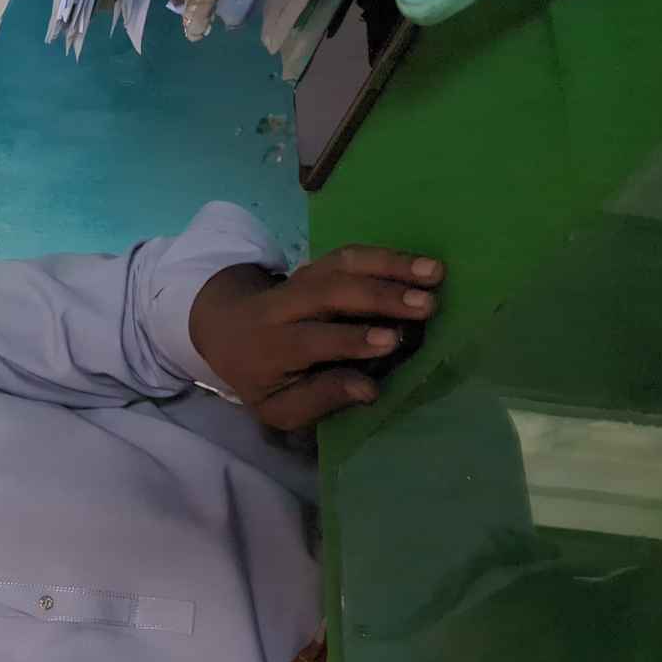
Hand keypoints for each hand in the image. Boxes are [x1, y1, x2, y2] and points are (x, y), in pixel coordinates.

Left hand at [188, 247, 444, 431]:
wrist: (226, 329)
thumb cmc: (261, 378)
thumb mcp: (278, 406)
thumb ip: (319, 399)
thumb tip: (368, 389)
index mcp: (270, 347)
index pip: (312, 340)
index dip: (351, 339)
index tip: (391, 341)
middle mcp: (283, 307)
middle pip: (330, 292)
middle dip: (380, 296)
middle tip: (426, 305)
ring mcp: (300, 279)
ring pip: (343, 264)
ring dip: (391, 265)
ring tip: (435, 273)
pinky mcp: (316, 264)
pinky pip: (349, 255)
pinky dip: (386, 256)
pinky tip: (420, 263)